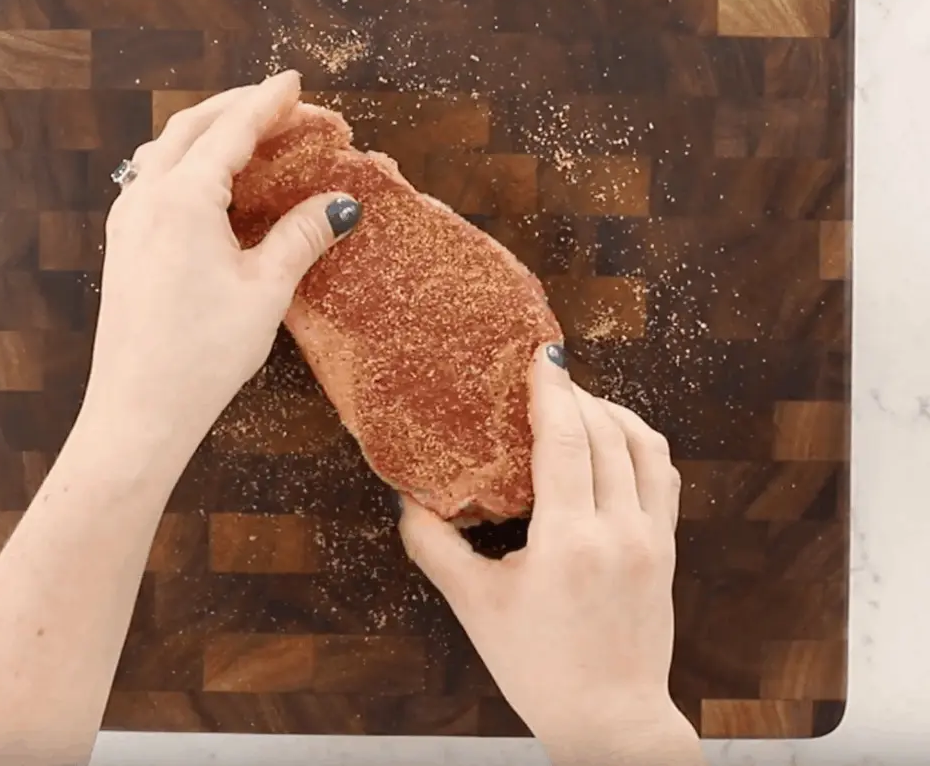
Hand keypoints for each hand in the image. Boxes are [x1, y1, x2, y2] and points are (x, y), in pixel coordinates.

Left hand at [82, 71, 360, 465]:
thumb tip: (341, 203)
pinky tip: (212, 179)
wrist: (139, 411)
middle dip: (239, 107)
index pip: (231, 131)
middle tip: (283, 104)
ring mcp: (128, 220)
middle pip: (192, 127)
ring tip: (249, 131)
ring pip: (167, 149)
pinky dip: (188, 160)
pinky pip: (155, 178)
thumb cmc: (202, 354)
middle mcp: (146, 198)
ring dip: (209, 129)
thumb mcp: (266, 290)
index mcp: (182, 199)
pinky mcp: (125, 243)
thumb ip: (302, 236)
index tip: (296, 83)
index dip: (268, 103)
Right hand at [399, 344, 701, 764]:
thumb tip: (408, 500)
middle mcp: (617, 530)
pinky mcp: (667, 548)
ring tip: (577, 402)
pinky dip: (638, 441)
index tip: (540, 354)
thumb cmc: (539, 668)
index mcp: (568, 541)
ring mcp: (650, 537)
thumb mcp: (474, 606)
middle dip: (574, 393)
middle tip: (543, 377)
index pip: (564, 439)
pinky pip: (663, 473)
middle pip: (603, 431)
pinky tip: (613, 437)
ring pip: (642, 444)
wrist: (611, 720)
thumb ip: (435, 547)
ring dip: (611, 411)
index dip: (551, 389)